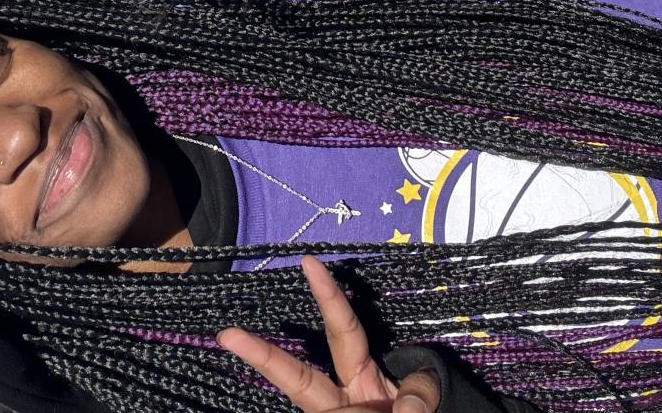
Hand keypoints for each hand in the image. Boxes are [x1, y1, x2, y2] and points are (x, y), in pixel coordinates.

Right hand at [218, 256, 441, 412]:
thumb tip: (404, 410)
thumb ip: (421, 394)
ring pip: (327, 412)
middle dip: (264, 356)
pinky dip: (376, 412)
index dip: (328, 296)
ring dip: (368, 411)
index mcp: (364, 377)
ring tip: (393, 406)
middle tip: (227, 334)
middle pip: (299, 379)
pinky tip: (389, 408)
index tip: (309, 262)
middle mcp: (341, 401)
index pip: (343, 330)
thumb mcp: (433, 397)